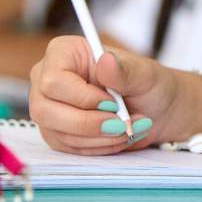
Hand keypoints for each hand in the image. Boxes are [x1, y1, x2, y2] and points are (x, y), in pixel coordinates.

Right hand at [29, 36, 201, 154]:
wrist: (157, 110)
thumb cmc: (149, 84)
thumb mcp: (144, 75)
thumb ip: (124, 70)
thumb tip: (105, 60)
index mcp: (65, 53)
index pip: (53, 81)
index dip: (82, 98)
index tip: (112, 103)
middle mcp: (48, 79)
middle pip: (45, 110)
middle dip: (89, 123)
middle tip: (122, 123)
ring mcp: (49, 107)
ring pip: (57, 133)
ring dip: (98, 137)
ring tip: (128, 128)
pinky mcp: (57, 131)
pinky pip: (67, 148)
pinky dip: (97, 146)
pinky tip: (117, 136)